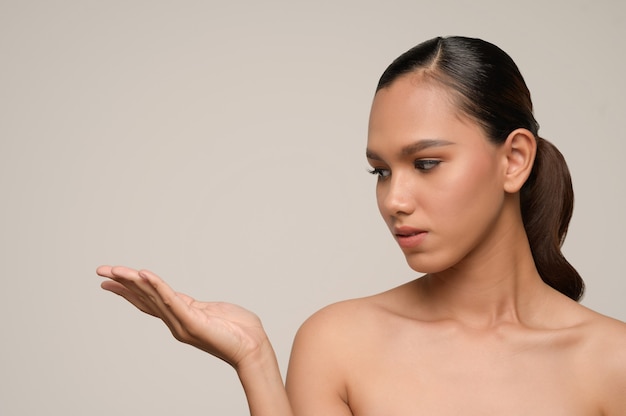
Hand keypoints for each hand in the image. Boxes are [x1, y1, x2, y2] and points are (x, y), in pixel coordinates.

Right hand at [97, 266, 269, 369]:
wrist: (253, 347)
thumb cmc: (239, 330)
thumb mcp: (210, 311)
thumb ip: (194, 306)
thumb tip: (185, 301)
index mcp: (180, 315)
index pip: (148, 300)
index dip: (128, 288)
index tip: (110, 278)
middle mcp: (176, 321)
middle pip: (144, 297)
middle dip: (122, 283)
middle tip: (101, 271)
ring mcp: (182, 322)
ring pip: (152, 297)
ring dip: (133, 282)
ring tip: (116, 270)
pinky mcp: (192, 321)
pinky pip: (171, 300)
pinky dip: (157, 286)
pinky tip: (145, 274)